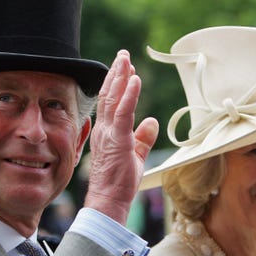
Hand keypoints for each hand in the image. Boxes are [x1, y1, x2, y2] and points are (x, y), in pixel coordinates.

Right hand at [84, 50, 158, 224]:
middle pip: (109, 95)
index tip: (125, 69)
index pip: (110, 103)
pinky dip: (129, 94)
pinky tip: (135, 79)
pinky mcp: (117, 139)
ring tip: (126, 59)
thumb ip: (142, 138)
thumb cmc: (119, 183)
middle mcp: (104, 130)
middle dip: (116, 73)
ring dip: (121, 77)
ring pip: (113, 99)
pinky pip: (123, 112)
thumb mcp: (135, 157)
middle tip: (123, 55)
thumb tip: (151, 121)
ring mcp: (109, 133)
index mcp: (106, 133)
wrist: (108, 200)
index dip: (117, 84)